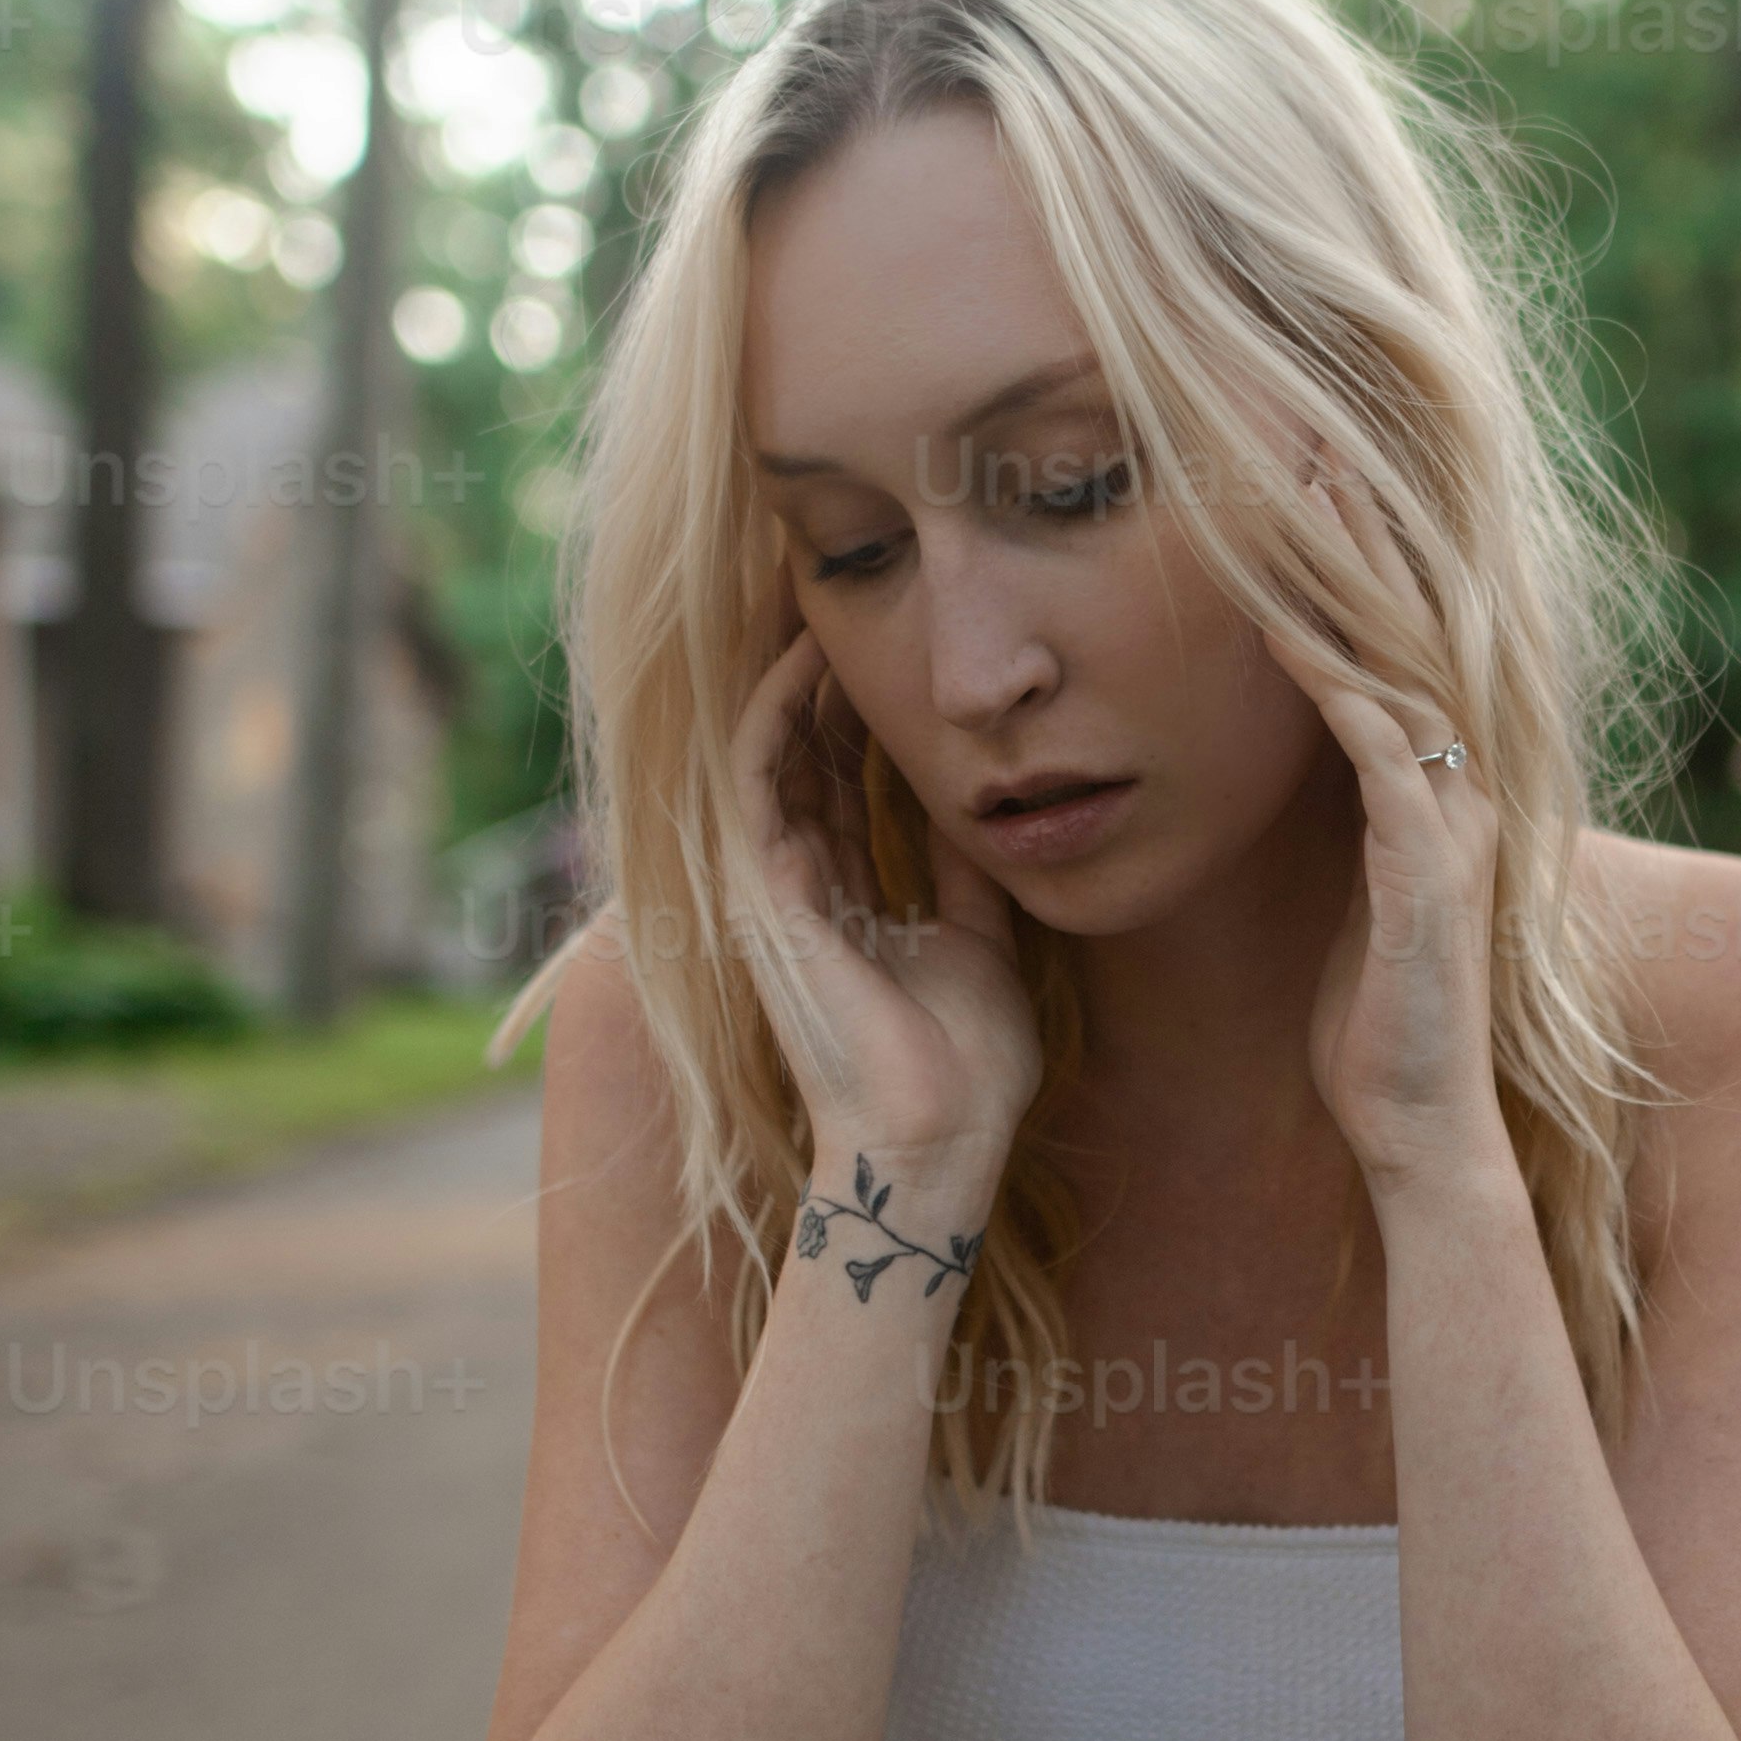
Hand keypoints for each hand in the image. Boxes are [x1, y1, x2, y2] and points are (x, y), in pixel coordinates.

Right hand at [729, 616, 1041, 1189]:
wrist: (936, 1142)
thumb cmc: (964, 1069)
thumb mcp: (982, 945)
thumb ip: (967, 876)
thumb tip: (983, 804)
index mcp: (842, 899)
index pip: (841, 780)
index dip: (864, 711)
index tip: (902, 647)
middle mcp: (796, 885)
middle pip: (804, 753)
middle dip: (829, 676)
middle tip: (861, 598)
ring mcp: (771, 887)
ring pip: (772, 748)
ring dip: (797, 674)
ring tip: (828, 599)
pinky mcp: (762, 891)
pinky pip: (756, 774)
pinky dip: (778, 708)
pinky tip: (813, 654)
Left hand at [1255, 462, 1511, 1198]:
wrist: (1420, 1128)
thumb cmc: (1378, 1021)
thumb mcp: (1356, 889)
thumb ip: (1351, 815)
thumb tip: (1316, 753)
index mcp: (1440, 785)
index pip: (1400, 638)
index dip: (1359, 551)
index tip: (1303, 463)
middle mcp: (1462, 786)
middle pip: (1413, 623)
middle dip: (1362, 525)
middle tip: (1304, 429)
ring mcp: (1452, 823)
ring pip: (1399, 666)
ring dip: (1344, 577)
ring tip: (1293, 489)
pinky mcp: (1426, 871)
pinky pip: (1378, 753)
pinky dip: (1331, 684)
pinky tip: (1280, 627)